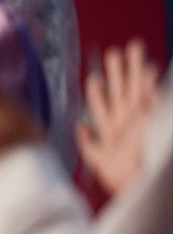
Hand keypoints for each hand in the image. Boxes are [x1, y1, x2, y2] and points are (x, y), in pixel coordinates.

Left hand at [76, 40, 158, 195]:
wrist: (143, 186)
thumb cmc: (124, 179)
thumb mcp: (99, 160)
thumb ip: (88, 144)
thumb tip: (80, 126)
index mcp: (113, 130)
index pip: (102, 106)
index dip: (97, 92)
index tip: (92, 78)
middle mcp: (127, 122)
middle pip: (121, 91)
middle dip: (118, 72)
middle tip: (115, 52)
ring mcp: (142, 119)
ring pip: (137, 89)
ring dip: (135, 70)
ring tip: (133, 48)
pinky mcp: (154, 120)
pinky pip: (153, 98)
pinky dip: (150, 84)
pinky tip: (148, 68)